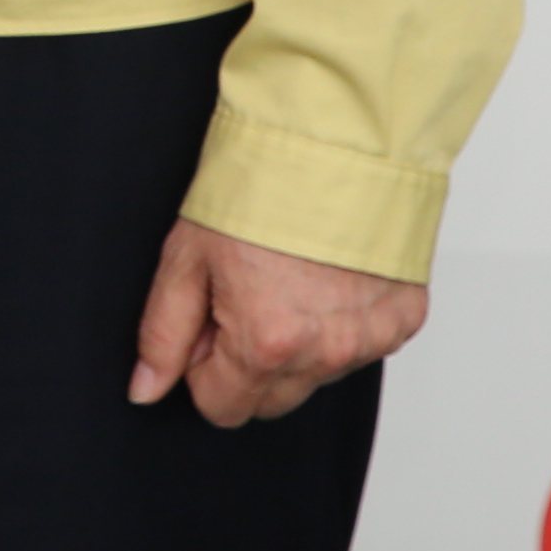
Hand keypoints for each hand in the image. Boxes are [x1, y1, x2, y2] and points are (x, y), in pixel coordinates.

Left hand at [129, 217, 426, 426]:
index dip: (202, 366)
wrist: (334, 143)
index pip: (223, 407)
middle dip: (246, 362)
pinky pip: (360, 347)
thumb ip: (163, 334)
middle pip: (271, 401)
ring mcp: (371, 339)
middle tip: (242, 295)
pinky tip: (324, 277)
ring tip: (285, 278)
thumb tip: (146, 389)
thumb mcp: (185, 257)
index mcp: (267, 344)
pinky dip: (339, 323)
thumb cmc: (257, 190)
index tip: (206, 322)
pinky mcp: (404, 321)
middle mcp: (326, 353)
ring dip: (296, 345)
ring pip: (317, 376)